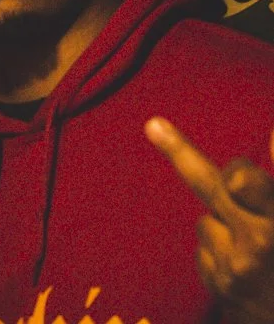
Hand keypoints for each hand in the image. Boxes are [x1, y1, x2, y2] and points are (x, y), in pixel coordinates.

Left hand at [146, 116, 273, 322]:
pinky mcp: (219, 289)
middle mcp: (256, 245)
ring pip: (206, 222)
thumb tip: (272, 132)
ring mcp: (235, 269)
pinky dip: (218, 253)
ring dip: (223, 226)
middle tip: (153, 125)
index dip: (239, 173)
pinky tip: (243, 269)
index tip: (213, 158)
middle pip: (210, 187)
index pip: (248, 182)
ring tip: (255, 249)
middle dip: (181, 152)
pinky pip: (204, 252)